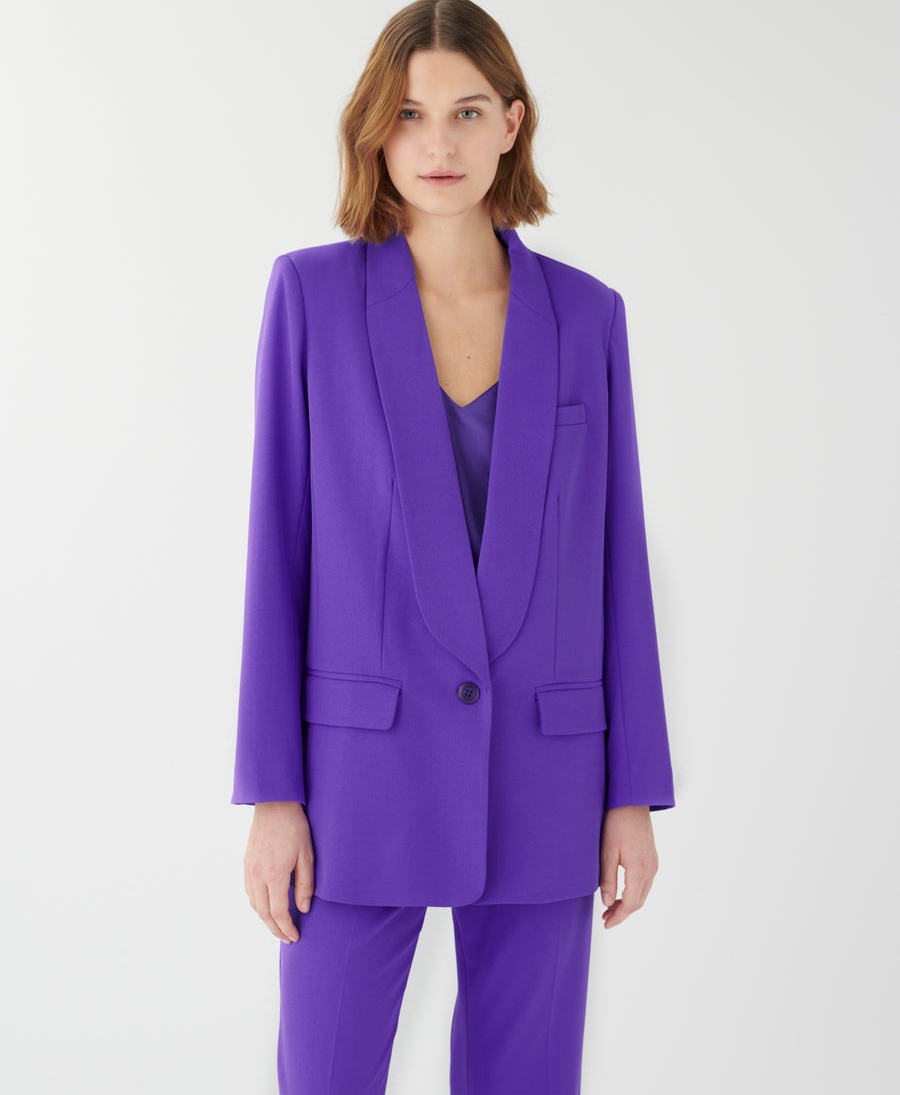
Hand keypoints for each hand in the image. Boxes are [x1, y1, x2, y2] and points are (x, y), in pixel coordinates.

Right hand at [244, 801, 314, 942]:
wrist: (274, 805)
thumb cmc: (295, 828)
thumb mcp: (307, 855)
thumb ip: (305, 884)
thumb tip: (304, 908)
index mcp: (274, 875)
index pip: (278, 912)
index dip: (287, 928)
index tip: (295, 937)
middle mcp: (258, 876)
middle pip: (264, 913)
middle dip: (276, 929)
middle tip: (287, 938)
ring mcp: (249, 870)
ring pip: (254, 905)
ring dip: (265, 920)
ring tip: (278, 927)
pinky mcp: (246, 864)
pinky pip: (249, 892)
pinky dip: (257, 905)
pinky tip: (266, 907)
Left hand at [598, 805, 658, 928]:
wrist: (631, 801)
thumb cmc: (616, 823)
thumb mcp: (607, 852)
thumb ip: (607, 879)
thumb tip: (607, 903)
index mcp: (640, 871)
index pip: (631, 904)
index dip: (619, 917)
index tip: (606, 924)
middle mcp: (651, 869)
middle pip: (639, 901)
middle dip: (623, 912)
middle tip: (605, 917)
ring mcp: (653, 863)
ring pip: (643, 893)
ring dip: (628, 903)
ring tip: (610, 907)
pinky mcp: (651, 857)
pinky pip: (645, 882)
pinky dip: (634, 892)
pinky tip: (621, 890)